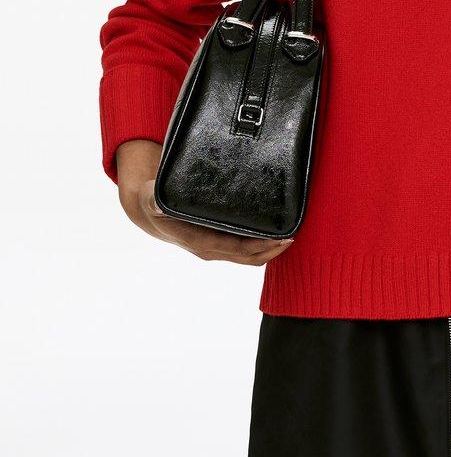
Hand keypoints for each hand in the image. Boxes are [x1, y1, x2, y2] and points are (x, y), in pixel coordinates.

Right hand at [115, 140, 293, 265]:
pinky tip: (274, 231)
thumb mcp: (152, 199)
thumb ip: (155, 201)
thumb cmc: (155, 204)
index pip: (237, 248)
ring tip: (289, 234)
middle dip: (272, 250)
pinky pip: (246, 250)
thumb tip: (155, 203)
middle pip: (249, 257)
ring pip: (250, 257)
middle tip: (292, 235)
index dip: (260, 245)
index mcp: (200, 241)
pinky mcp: (221, 244)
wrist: (154, 216)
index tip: (280, 238)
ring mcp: (217, 249)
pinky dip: (262, 245)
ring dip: (270, 249)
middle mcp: (211, 249)